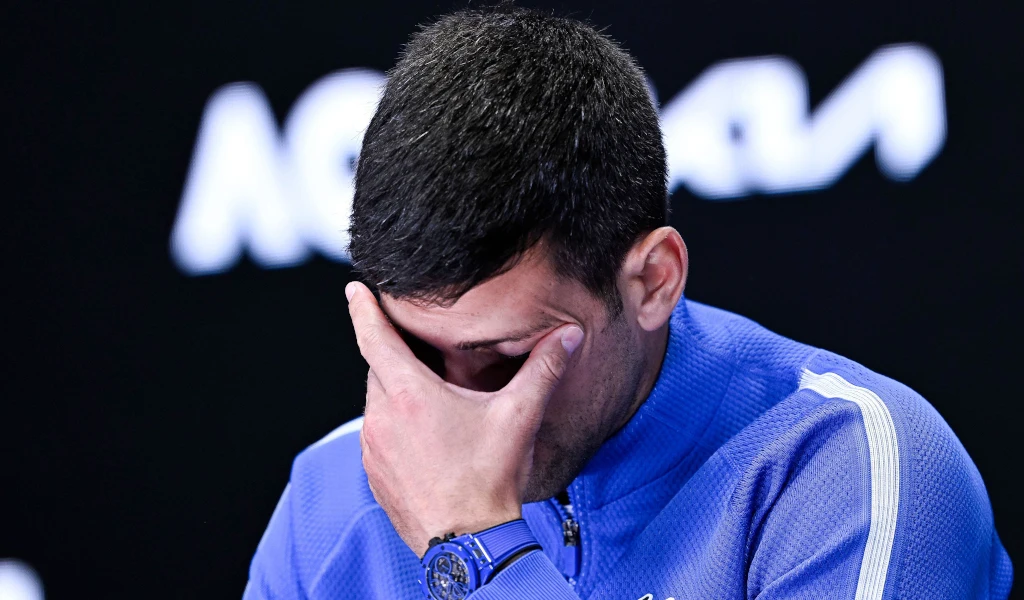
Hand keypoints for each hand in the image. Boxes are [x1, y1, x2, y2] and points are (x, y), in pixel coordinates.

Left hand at [346, 282, 582, 556]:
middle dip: (397, 358)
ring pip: (378, 403)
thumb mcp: (519, 416)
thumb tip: (568, 336)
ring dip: (398, 395)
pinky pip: (377, 435)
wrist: (469, 543)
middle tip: (423, 354)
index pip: (374, 337)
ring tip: (433, 402)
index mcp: (410, 394)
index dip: (363, 309)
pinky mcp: (373, 474)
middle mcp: (382, 418)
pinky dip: (394, 426)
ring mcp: (373, 449)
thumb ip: (544, 369)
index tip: (355, 289)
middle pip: (379, 369)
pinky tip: (426, 437)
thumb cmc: (491, 480)